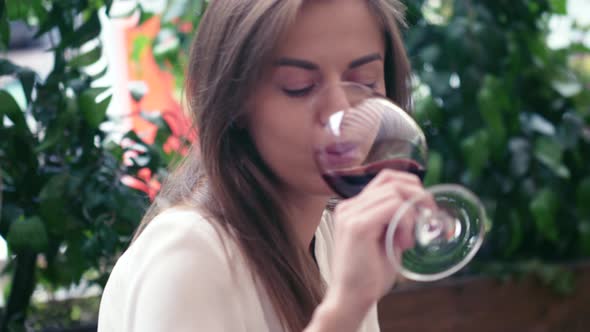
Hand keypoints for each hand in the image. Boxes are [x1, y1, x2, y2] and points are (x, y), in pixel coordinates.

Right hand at [328, 169, 425, 311]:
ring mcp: (351, 214)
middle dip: (417, 195)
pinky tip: (403, 243)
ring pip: (394, 192)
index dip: (410, 186)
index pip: (385, 178)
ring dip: (411, 214)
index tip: (424, 207)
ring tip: (407, 240)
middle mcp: (349, 206)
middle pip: (391, 179)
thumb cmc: (369, 275)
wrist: (350, 299)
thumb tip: (420, 208)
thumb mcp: (385, 240)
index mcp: (353, 207)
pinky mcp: (358, 226)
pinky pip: (393, 207)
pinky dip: (406, 222)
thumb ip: (395, 221)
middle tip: (428, 217)